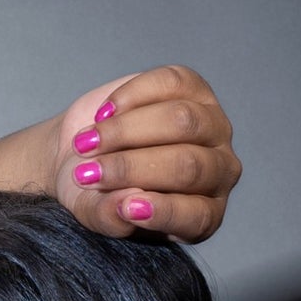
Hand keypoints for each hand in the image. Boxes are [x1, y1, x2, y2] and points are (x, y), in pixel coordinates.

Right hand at [51, 66, 241, 242]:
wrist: (83, 155)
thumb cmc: (95, 193)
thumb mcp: (94, 214)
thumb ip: (109, 217)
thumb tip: (125, 204)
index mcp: (202, 215)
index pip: (198, 216)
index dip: (163, 212)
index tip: (125, 209)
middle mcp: (217, 171)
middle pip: (187, 166)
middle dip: (131, 168)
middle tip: (87, 174)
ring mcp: (211, 126)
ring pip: (181, 121)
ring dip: (125, 131)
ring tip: (86, 142)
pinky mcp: (194, 87)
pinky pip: (170, 83)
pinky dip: (130, 97)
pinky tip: (104, 114)